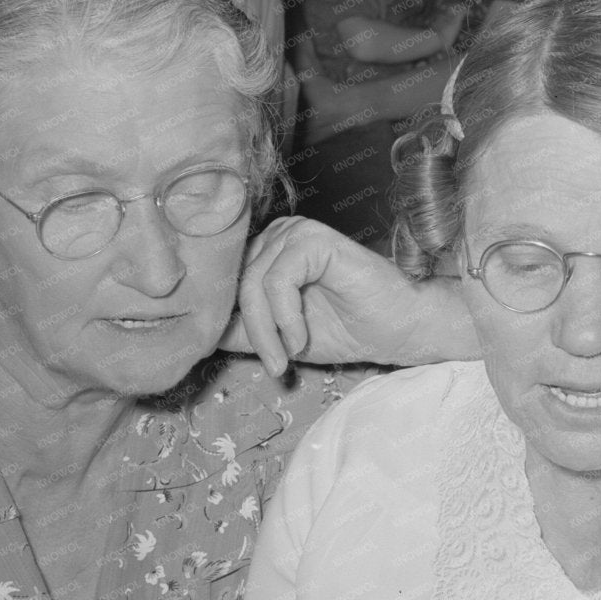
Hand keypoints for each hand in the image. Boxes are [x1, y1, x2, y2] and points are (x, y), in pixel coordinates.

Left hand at [225, 216, 455, 374]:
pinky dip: (286, 317)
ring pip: (253, 285)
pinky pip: (278, 281)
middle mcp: (277, 235)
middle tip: (277, 367)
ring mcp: (296, 232)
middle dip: (254, 334)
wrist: (401, 329)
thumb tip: (199, 336)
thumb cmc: (350, 329)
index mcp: (266, 252)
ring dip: (269, 330)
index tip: (250, 359)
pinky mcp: (315, 239)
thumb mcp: (281, 338)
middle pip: (236, 286)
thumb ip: (242, 332)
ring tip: (291, 356)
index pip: (226, 285)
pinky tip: (303, 337)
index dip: (229, 323)